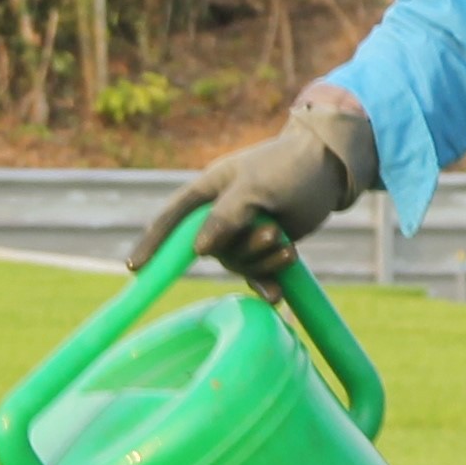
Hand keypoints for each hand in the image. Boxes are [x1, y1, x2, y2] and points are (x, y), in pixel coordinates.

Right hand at [135, 96, 374, 281]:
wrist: (330, 169)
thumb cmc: (289, 168)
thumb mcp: (257, 189)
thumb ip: (226, 217)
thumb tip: (198, 251)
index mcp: (208, 190)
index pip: (171, 219)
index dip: (152, 243)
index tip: (135, 269)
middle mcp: (219, 213)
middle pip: (212, 251)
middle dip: (244, 250)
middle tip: (273, 232)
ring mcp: (241, 231)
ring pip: (238, 263)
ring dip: (264, 260)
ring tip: (288, 246)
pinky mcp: (263, 246)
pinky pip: (256, 273)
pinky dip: (267, 282)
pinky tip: (277, 296)